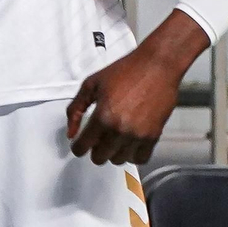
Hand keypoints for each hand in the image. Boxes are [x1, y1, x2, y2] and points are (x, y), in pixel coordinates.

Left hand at [67, 10, 208, 164]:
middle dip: (94, 149)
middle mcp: (120, 130)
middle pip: (99, 158)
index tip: (79, 144)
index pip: (82, 146)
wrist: (156, 66)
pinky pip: (140, 159)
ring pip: (118, 160)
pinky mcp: (153, 136)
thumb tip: (71, 133)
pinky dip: (132, 154)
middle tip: (97, 138)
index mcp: (102, 116)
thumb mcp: (91, 84)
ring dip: (113, 152)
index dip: (78, 146)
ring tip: (113, 138)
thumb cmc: (125, 70)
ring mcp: (138, 135)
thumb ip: (75, 109)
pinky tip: (128, 143)